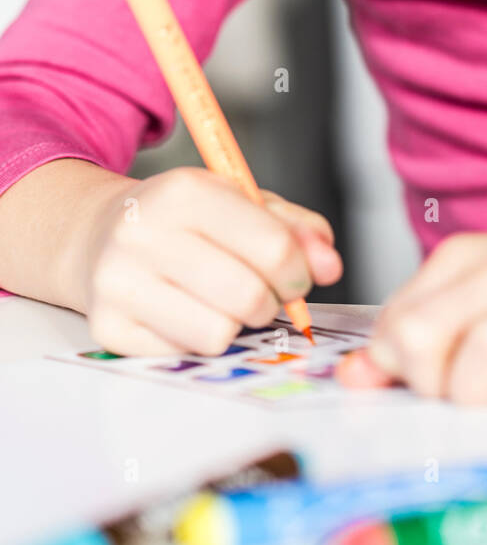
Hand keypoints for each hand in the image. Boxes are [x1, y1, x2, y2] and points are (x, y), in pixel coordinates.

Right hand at [83, 166, 342, 355]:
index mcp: (184, 191)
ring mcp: (120, 282)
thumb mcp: (241, 203)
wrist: (99, 233)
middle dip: (268, 302)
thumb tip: (329, 265)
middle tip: (257, 291)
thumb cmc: (183, 220)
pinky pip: (185, 352)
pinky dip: (196, 338)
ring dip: (233, 324)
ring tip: (218, 300)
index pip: (273, 248)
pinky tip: (183, 312)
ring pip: (218, 333)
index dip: (299, 272)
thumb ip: (295, 230)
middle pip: (249, 297)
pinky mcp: (109, 327)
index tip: (294, 276)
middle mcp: (144, 233)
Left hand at [337, 225, 486, 403]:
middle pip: (421, 336)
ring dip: (482, 392)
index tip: (432, 377)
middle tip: (461, 392)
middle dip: (428, 384)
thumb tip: (354, 376)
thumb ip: (417, 329)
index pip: (394, 324)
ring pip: (482, 351)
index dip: (400, 368)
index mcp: (464, 258)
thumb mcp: (479, 293)